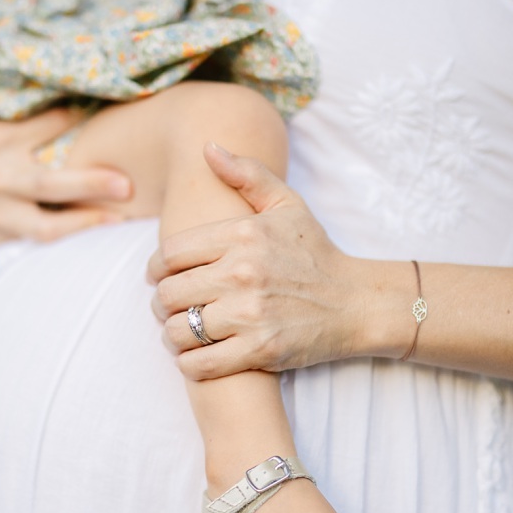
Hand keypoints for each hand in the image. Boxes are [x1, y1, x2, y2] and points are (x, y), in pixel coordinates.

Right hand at [0, 109, 131, 242]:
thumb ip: (25, 115)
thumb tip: (80, 101)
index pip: (46, 127)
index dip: (78, 123)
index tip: (108, 120)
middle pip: (48, 183)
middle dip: (90, 184)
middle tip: (126, 184)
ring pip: (46, 226)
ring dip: (84, 222)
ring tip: (119, 218)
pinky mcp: (0, 238)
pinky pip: (39, 241)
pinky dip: (69, 237)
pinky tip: (96, 231)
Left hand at [147, 143, 373, 379]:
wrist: (357, 303)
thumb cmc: (316, 253)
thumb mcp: (287, 204)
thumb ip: (246, 174)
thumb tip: (207, 148)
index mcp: (243, 235)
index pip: (169, 253)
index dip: (154, 269)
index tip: (158, 277)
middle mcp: (243, 273)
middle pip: (169, 293)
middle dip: (160, 303)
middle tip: (168, 307)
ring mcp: (251, 314)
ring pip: (179, 330)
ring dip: (171, 335)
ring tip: (180, 332)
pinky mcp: (260, 350)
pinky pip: (200, 364)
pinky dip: (187, 364)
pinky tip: (193, 356)